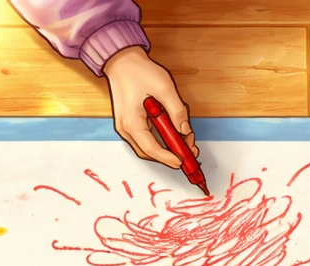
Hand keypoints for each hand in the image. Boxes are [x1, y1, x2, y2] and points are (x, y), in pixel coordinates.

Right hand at [103, 46, 196, 168]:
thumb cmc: (138, 71)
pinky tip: (172, 133)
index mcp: (132, 122)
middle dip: (169, 154)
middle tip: (188, 151)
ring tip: (184, 141)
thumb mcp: (164, 88)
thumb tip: (185, 130)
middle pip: (149, 152)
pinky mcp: (129, 123)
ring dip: (165, 147)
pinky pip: (145, 138)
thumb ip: (177, 111)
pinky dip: (159, 139)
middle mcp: (126, 128)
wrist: (121, 60)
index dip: (168, 157)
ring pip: (147, 147)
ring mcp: (126, 126)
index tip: (182, 161)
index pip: (152, 148)